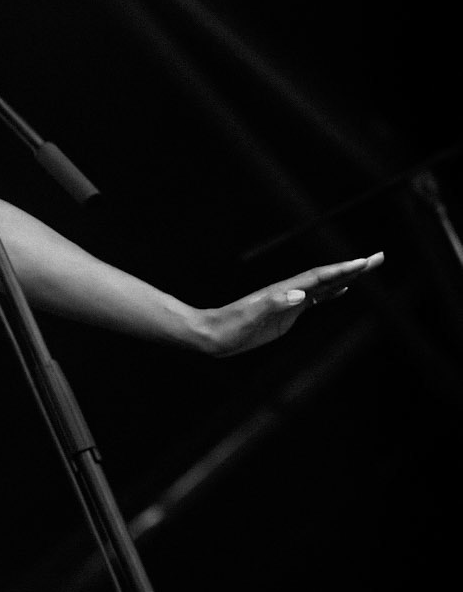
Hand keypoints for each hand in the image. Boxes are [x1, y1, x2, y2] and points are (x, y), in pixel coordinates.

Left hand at [196, 252, 383, 357]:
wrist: (212, 333)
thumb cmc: (229, 326)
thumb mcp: (250, 318)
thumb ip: (274, 305)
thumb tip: (300, 295)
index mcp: (284, 291)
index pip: (319, 277)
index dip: (342, 270)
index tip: (364, 262)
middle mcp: (290, 291)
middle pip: (327, 275)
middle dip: (354, 267)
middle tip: (379, 258)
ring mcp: (289, 300)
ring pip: (324, 285)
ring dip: (346, 276)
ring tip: (368, 267)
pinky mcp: (287, 312)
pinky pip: (315, 299)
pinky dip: (331, 293)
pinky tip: (342, 290)